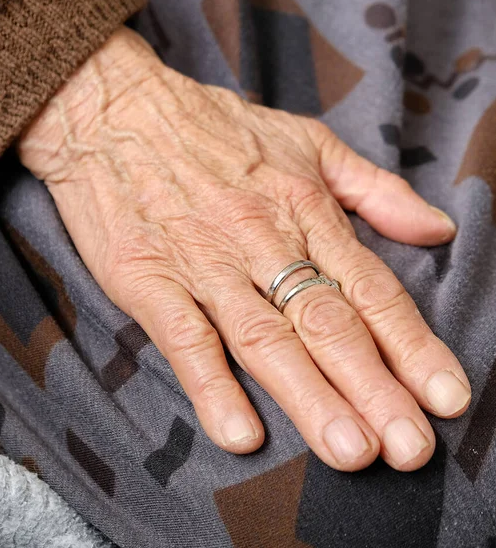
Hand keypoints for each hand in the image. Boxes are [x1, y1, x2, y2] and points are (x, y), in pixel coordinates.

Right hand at [19, 27, 470, 471]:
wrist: (116, 111)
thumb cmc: (216, 128)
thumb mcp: (309, 141)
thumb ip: (376, 189)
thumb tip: (439, 230)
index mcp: (306, 209)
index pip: (371, 289)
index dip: (413, 347)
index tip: (447, 399)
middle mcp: (262, 240)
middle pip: (327, 324)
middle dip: (374, 389)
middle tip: (411, 449)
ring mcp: (204, 262)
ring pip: (265, 337)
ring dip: (309, 397)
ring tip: (349, 452)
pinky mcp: (148, 277)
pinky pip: (185, 336)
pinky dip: (211, 384)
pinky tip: (239, 433)